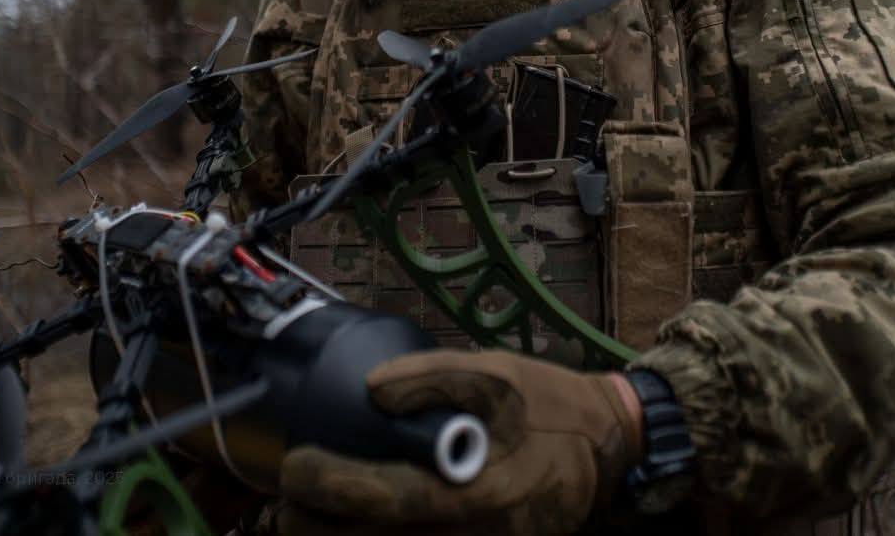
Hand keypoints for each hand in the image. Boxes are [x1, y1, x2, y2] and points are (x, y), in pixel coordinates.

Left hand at [276, 349, 641, 535]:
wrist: (607, 446)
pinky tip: (356, 526)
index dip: (328, 485)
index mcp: (474, 490)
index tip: (296, 463)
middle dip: (315, 528)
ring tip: (306, 519)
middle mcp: (471, 535)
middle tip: (287, 501)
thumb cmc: (550, 407)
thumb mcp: (496, 374)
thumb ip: (432, 377)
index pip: (382, 498)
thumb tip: (370, 391)